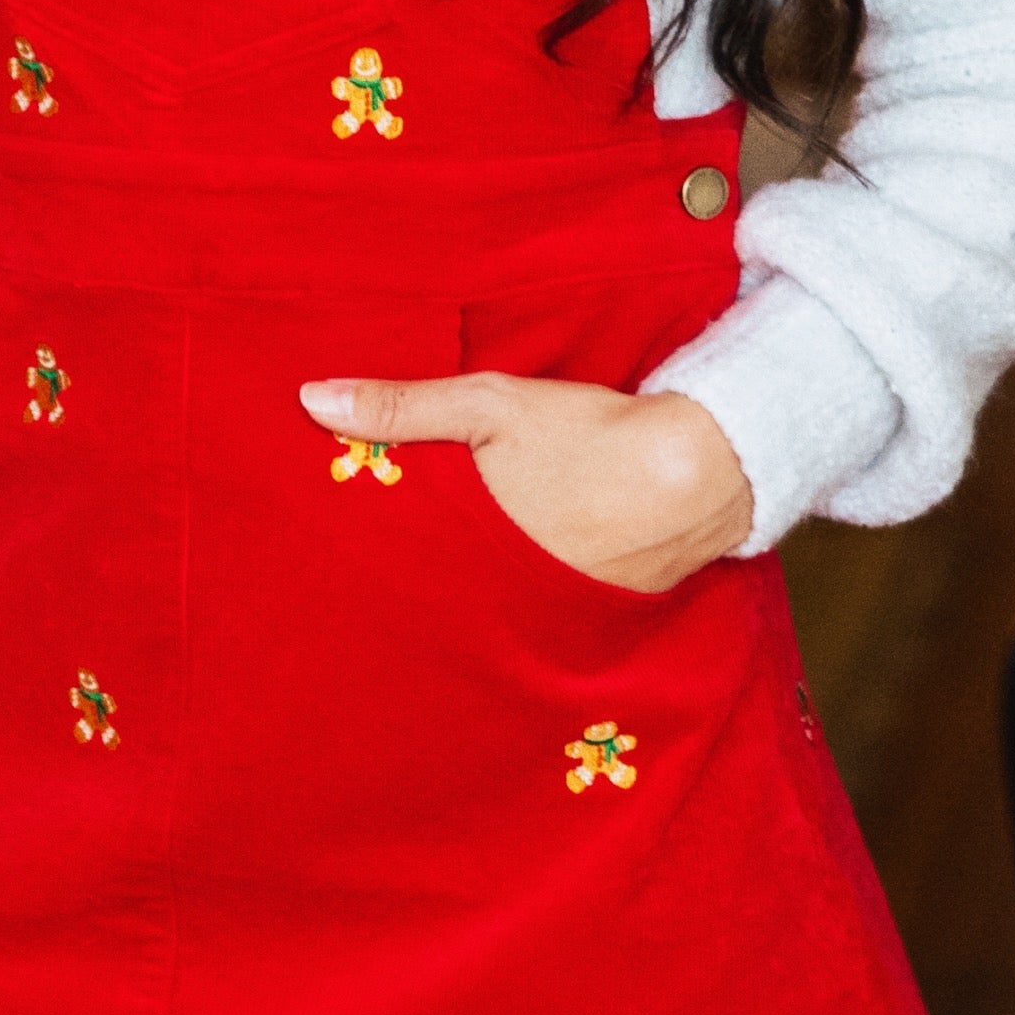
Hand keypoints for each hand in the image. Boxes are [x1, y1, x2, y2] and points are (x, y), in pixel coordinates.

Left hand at [297, 371, 752, 593]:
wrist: (704, 467)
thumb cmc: (589, 432)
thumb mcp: (490, 405)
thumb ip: (403, 405)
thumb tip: (310, 400)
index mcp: (472, 551)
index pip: (399, 573)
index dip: (367, 572)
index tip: (329, 571)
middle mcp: (508, 596)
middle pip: (443, 600)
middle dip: (411, 594)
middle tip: (367, 593)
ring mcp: (555, 613)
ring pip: (492, 610)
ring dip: (467, 601)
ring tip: (426, 600)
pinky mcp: (597, 614)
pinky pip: (543, 614)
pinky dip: (523, 601)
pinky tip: (510, 586)